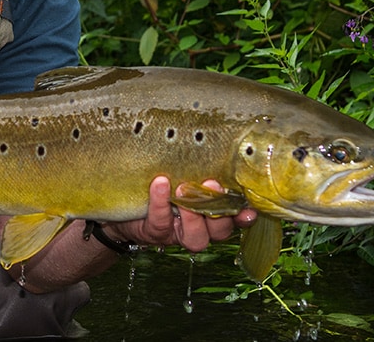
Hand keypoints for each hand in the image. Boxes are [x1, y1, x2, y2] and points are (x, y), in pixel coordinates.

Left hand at [106, 176, 254, 251]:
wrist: (124, 201)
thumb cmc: (162, 180)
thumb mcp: (184, 170)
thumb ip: (202, 164)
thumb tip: (218, 136)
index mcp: (213, 211)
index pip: (236, 217)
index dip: (244, 215)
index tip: (249, 208)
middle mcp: (201, 227)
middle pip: (221, 231)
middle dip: (218, 210)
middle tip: (211, 184)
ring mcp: (178, 234)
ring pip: (196, 238)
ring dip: (192, 214)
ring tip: (182, 188)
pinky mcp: (156, 234)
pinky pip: (161, 223)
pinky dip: (160, 203)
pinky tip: (159, 184)